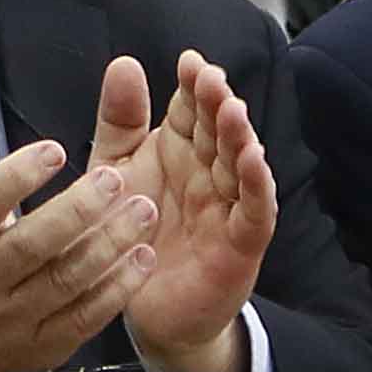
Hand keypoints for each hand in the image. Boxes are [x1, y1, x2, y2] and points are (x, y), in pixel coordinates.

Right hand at [0, 98, 150, 371]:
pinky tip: (143, 256)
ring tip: (144, 210)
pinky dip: (117, 288)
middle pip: (30, 246)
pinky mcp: (43, 345)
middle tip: (117, 178)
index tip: (56, 149)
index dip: (17, 177)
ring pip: (64, 282)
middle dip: (77, 211)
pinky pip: (85, 318)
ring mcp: (11, 319)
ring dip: (108, 245)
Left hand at [99, 52, 275, 371]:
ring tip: (232, 110)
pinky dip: (256, 184)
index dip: (193, 85)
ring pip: (240, 163)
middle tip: (210, 80)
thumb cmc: (131, 232)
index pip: (191, 109)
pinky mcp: (241, 242)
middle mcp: (207, 171)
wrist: (143, 308)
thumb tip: (125, 63)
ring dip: (239, 136)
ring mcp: (227, 205)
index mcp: (178, 150)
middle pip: (218, 130)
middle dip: (217, 103)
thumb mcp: (115, 170)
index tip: (189, 62)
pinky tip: (253, 160)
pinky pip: (254, 210)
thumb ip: (119, 121)